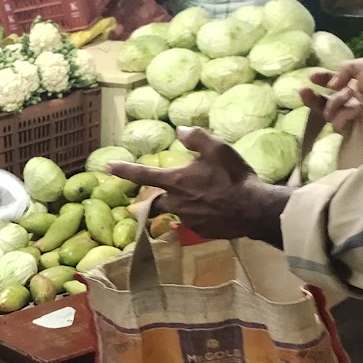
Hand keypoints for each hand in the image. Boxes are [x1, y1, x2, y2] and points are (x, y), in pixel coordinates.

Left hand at [105, 127, 292, 245]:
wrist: (255, 210)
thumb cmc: (234, 177)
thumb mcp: (217, 149)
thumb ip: (196, 138)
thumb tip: (179, 131)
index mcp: (176, 182)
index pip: (142, 175)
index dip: (124, 170)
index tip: (107, 167)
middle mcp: (176, 203)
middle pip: (155, 202)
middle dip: (152, 198)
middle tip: (158, 193)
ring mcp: (188, 220)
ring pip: (177, 211)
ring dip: (182, 204)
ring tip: (202, 197)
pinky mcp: (201, 232)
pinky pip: (194, 222)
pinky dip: (199, 214)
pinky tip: (214, 209)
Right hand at [300, 58, 362, 140]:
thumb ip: (344, 69)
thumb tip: (331, 85)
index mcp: (350, 85)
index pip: (329, 84)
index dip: (320, 80)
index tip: (312, 77)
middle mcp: (348, 102)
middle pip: (322, 104)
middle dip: (312, 98)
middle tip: (304, 91)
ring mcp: (350, 117)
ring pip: (329, 114)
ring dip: (336, 103)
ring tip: (350, 96)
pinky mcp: (354, 130)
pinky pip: (340, 124)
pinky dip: (346, 115)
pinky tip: (357, 110)